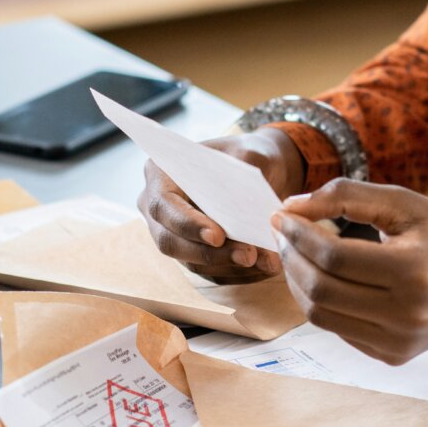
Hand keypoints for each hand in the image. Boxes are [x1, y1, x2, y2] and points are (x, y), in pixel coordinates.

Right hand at [138, 128, 305, 283]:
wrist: (261, 171)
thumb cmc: (250, 155)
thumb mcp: (252, 153)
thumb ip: (248, 174)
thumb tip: (248, 205)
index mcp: (161, 173)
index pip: (163, 205)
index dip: (187, 224)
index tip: (219, 236)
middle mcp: (159, 208)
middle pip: (171, 241)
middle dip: (211, 253)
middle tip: (249, 255)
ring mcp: (174, 234)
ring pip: (192, 262)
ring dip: (230, 266)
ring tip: (267, 262)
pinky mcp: (194, 255)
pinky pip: (211, 272)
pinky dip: (239, 272)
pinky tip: (266, 267)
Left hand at [272, 180, 427, 363]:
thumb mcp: (403, 202)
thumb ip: (346, 196)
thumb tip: (289, 207)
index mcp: (414, 271)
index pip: (335, 257)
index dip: (299, 235)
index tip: (280, 215)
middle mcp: (407, 315)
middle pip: (322, 289)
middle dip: (291, 257)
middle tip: (282, 232)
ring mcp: (398, 342)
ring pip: (321, 315)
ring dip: (297, 282)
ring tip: (294, 252)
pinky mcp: (391, 356)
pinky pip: (338, 329)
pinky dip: (319, 301)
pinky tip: (318, 276)